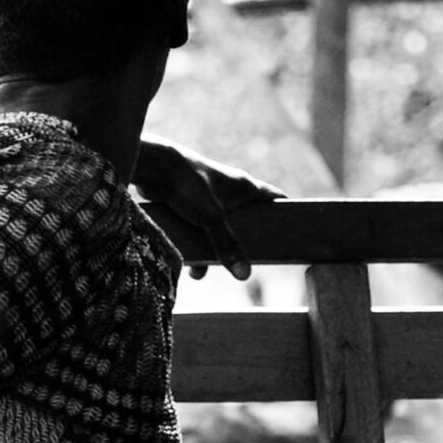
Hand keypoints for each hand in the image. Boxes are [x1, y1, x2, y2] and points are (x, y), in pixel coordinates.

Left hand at [134, 139, 284, 279]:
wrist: (152, 166)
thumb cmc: (187, 184)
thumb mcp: (211, 218)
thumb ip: (227, 245)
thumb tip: (245, 276)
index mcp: (244, 187)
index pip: (275, 198)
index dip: (285, 214)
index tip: (291, 234)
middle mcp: (230, 192)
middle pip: (248, 222)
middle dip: (244, 245)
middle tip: (247, 264)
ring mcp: (209, 199)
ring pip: (221, 230)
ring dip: (215, 251)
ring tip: (206, 269)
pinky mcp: (189, 206)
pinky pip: (199, 232)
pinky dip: (196, 248)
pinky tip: (190, 265)